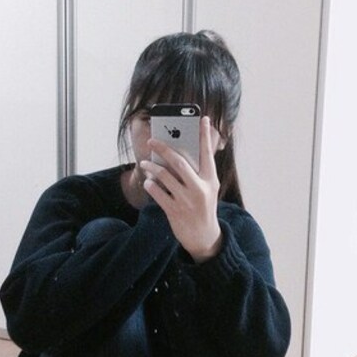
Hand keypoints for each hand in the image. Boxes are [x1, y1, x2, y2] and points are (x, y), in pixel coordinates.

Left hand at [140, 116, 222, 262]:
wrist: (204, 237)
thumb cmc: (204, 208)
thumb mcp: (209, 189)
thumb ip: (200, 172)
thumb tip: (183, 151)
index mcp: (210, 180)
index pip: (208, 153)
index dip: (205, 135)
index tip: (202, 118)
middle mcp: (200, 189)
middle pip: (179, 162)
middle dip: (163, 148)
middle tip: (152, 141)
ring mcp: (187, 201)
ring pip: (165, 176)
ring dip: (152, 167)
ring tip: (145, 163)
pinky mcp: (175, 212)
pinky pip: (158, 194)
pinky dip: (151, 185)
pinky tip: (148, 182)